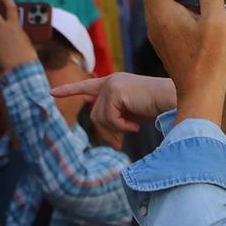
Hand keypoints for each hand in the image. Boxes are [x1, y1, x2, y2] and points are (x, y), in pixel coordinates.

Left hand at [48, 73, 178, 132]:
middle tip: (118, 144)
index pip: (88, 86)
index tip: (52, 93)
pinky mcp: (115, 92)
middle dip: (106, 131)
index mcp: (115, 83)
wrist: (173, 100)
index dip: (70, 90)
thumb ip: (117, 119)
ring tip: (133, 130)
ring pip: (101, 118)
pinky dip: (122, 127)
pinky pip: (109, 119)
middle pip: (95, 113)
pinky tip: (135, 126)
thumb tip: (107, 138)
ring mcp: (112, 85)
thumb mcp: (133, 115)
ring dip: (116, 130)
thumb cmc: (158, 107)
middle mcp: (111, 81)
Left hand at [143, 0, 225, 123]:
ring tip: (204, 4)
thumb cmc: (208, 60)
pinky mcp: (166, 47)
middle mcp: (154, 24)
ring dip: (181, 3)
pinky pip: (169, 24)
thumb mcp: (216, 21)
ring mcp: (159, 37)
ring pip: (164, 9)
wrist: (201, 93)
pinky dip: (182, 17)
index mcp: (161, 12)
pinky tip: (201, 23)